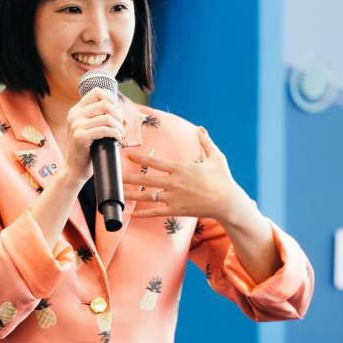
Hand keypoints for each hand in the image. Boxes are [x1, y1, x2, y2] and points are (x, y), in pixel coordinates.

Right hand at [63, 87, 125, 185]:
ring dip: (119, 126)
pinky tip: (118, 140)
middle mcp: (74, 115)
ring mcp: (76, 125)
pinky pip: (104, 130)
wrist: (75, 169)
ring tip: (121, 135)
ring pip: (107, 117)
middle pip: (104, 103)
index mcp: (76, 110)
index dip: (112, 99)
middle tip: (122, 126)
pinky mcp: (80, 137)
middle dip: (118, 114)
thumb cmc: (87, 150)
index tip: (118, 113)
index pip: (97, 92)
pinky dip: (115, 134)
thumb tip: (121, 113)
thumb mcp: (89, 130)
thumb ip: (98, 118)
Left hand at [123, 126, 240, 219]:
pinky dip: (143, 213)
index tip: (129, 156)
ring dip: (131, 195)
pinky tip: (131, 213)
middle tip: (114, 176)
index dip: (141, 158)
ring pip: (148, 196)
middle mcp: (174, 183)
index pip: (156, 162)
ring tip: (117, 195)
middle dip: (129, 177)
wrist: (227, 202)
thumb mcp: (216, 157)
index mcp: (181, 169)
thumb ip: (206, 142)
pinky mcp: (176, 210)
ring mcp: (174, 198)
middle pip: (146, 179)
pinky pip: (156, 212)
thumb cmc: (223, 179)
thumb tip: (201, 128)